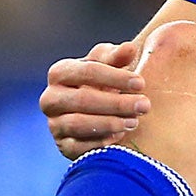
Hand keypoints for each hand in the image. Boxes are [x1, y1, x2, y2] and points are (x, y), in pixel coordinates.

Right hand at [39, 40, 149, 158]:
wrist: (96, 109)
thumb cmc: (103, 80)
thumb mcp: (110, 64)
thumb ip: (118, 56)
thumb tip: (129, 49)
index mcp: (60, 72)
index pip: (87, 72)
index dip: (115, 77)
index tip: (141, 83)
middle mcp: (51, 98)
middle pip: (83, 100)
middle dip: (117, 103)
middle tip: (144, 105)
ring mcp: (54, 123)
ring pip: (77, 124)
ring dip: (109, 123)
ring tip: (134, 121)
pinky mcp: (62, 145)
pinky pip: (77, 147)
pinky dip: (99, 142)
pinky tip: (120, 136)